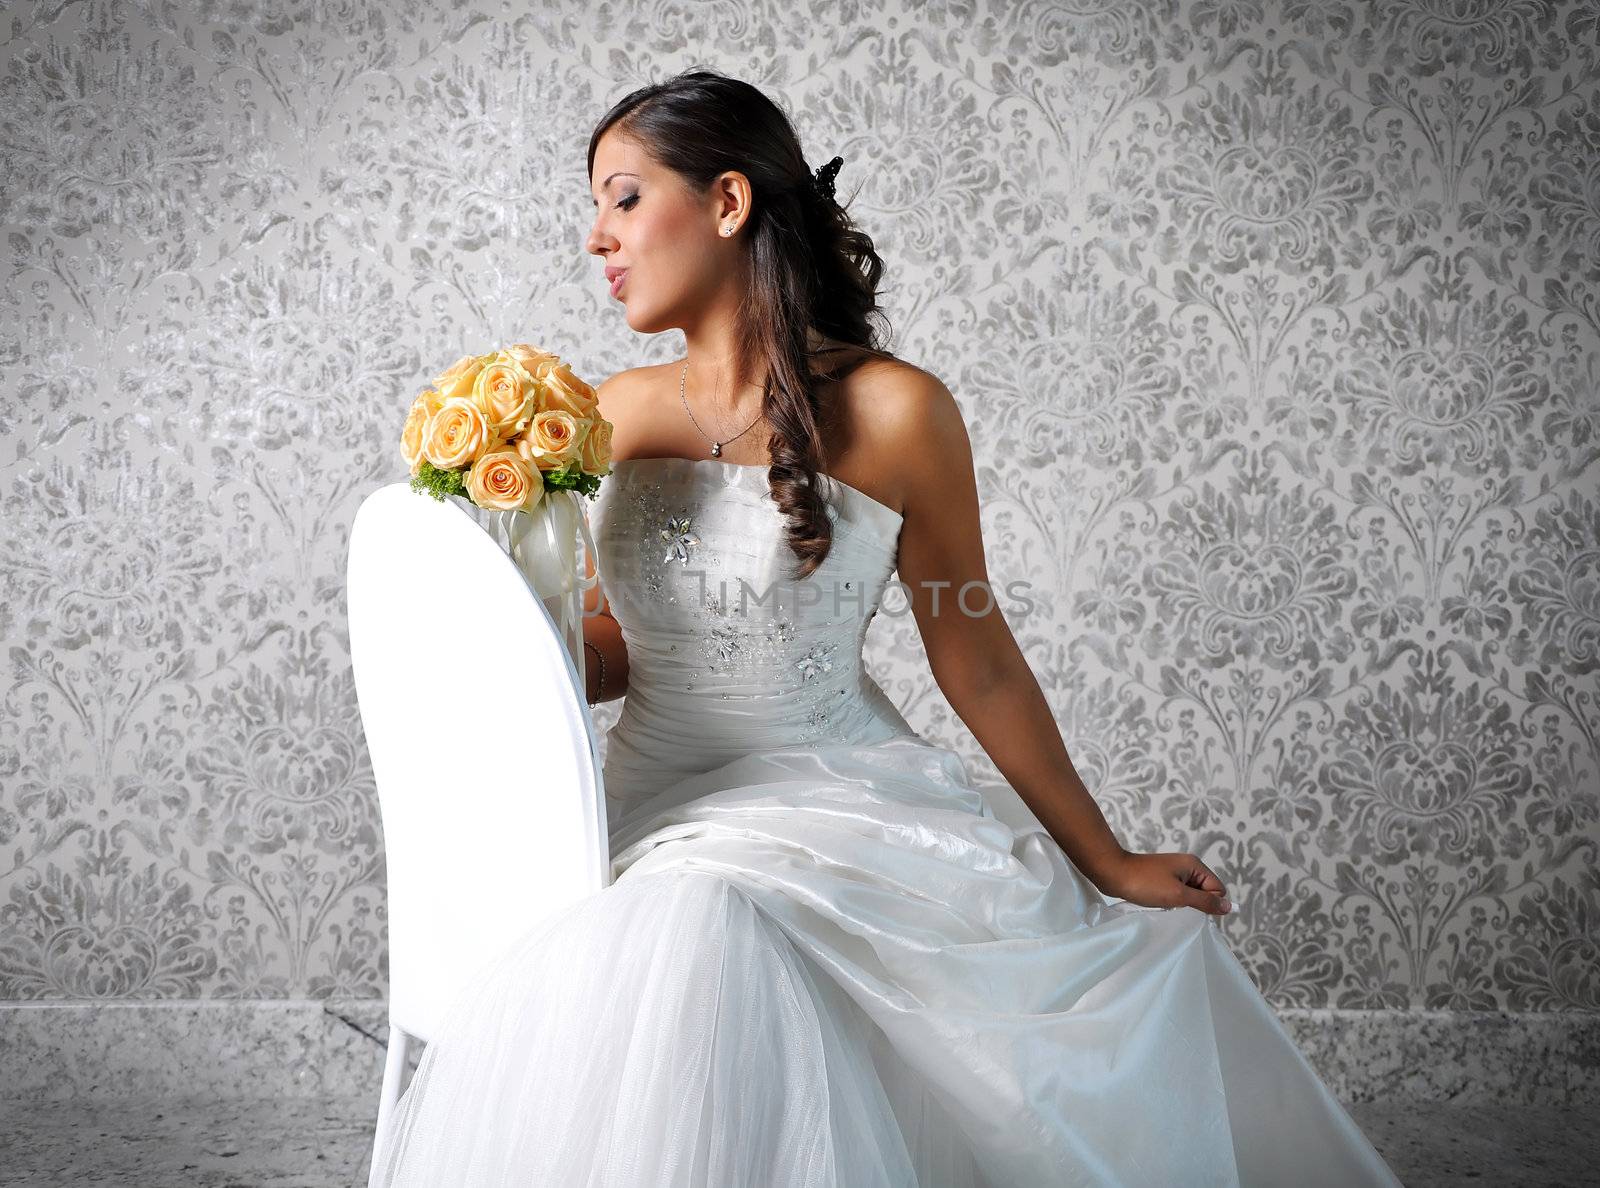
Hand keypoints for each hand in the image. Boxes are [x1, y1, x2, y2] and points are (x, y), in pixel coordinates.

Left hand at [1092, 850, 1234, 916]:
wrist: (1112, 874)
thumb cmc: (1145, 883)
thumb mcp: (1179, 895)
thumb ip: (1205, 902)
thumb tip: (1229, 907)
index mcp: (1194, 865)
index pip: (1217, 889)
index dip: (1208, 902)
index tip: (1190, 908)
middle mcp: (1187, 866)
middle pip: (1204, 892)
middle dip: (1194, 904)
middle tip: (1177, 907)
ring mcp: (1173, 873)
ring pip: (1189, 895)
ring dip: (1181, 904)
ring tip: (1165, 905)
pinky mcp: (1161, 879)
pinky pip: (1175, 895)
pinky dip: (1170, 902)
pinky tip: (1159, 904)